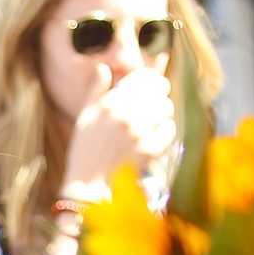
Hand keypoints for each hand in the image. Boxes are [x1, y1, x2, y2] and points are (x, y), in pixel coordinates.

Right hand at [63, 65, 175, 192]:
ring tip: (155, 119)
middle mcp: (126, 115)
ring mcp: (140, 133)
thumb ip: (95, 90)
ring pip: (165, 109)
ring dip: (163, 112)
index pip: (144, 78)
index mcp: (111, 104)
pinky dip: (166, 129)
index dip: (152, 78)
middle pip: (159, 91)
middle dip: (160, 94)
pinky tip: (158, 134)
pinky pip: (168, 130)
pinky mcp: (149, 150)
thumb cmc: (84, 150)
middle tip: (157, 101)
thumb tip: (104, 68)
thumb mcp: (84, 117)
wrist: (87, 186)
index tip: (153, 84)